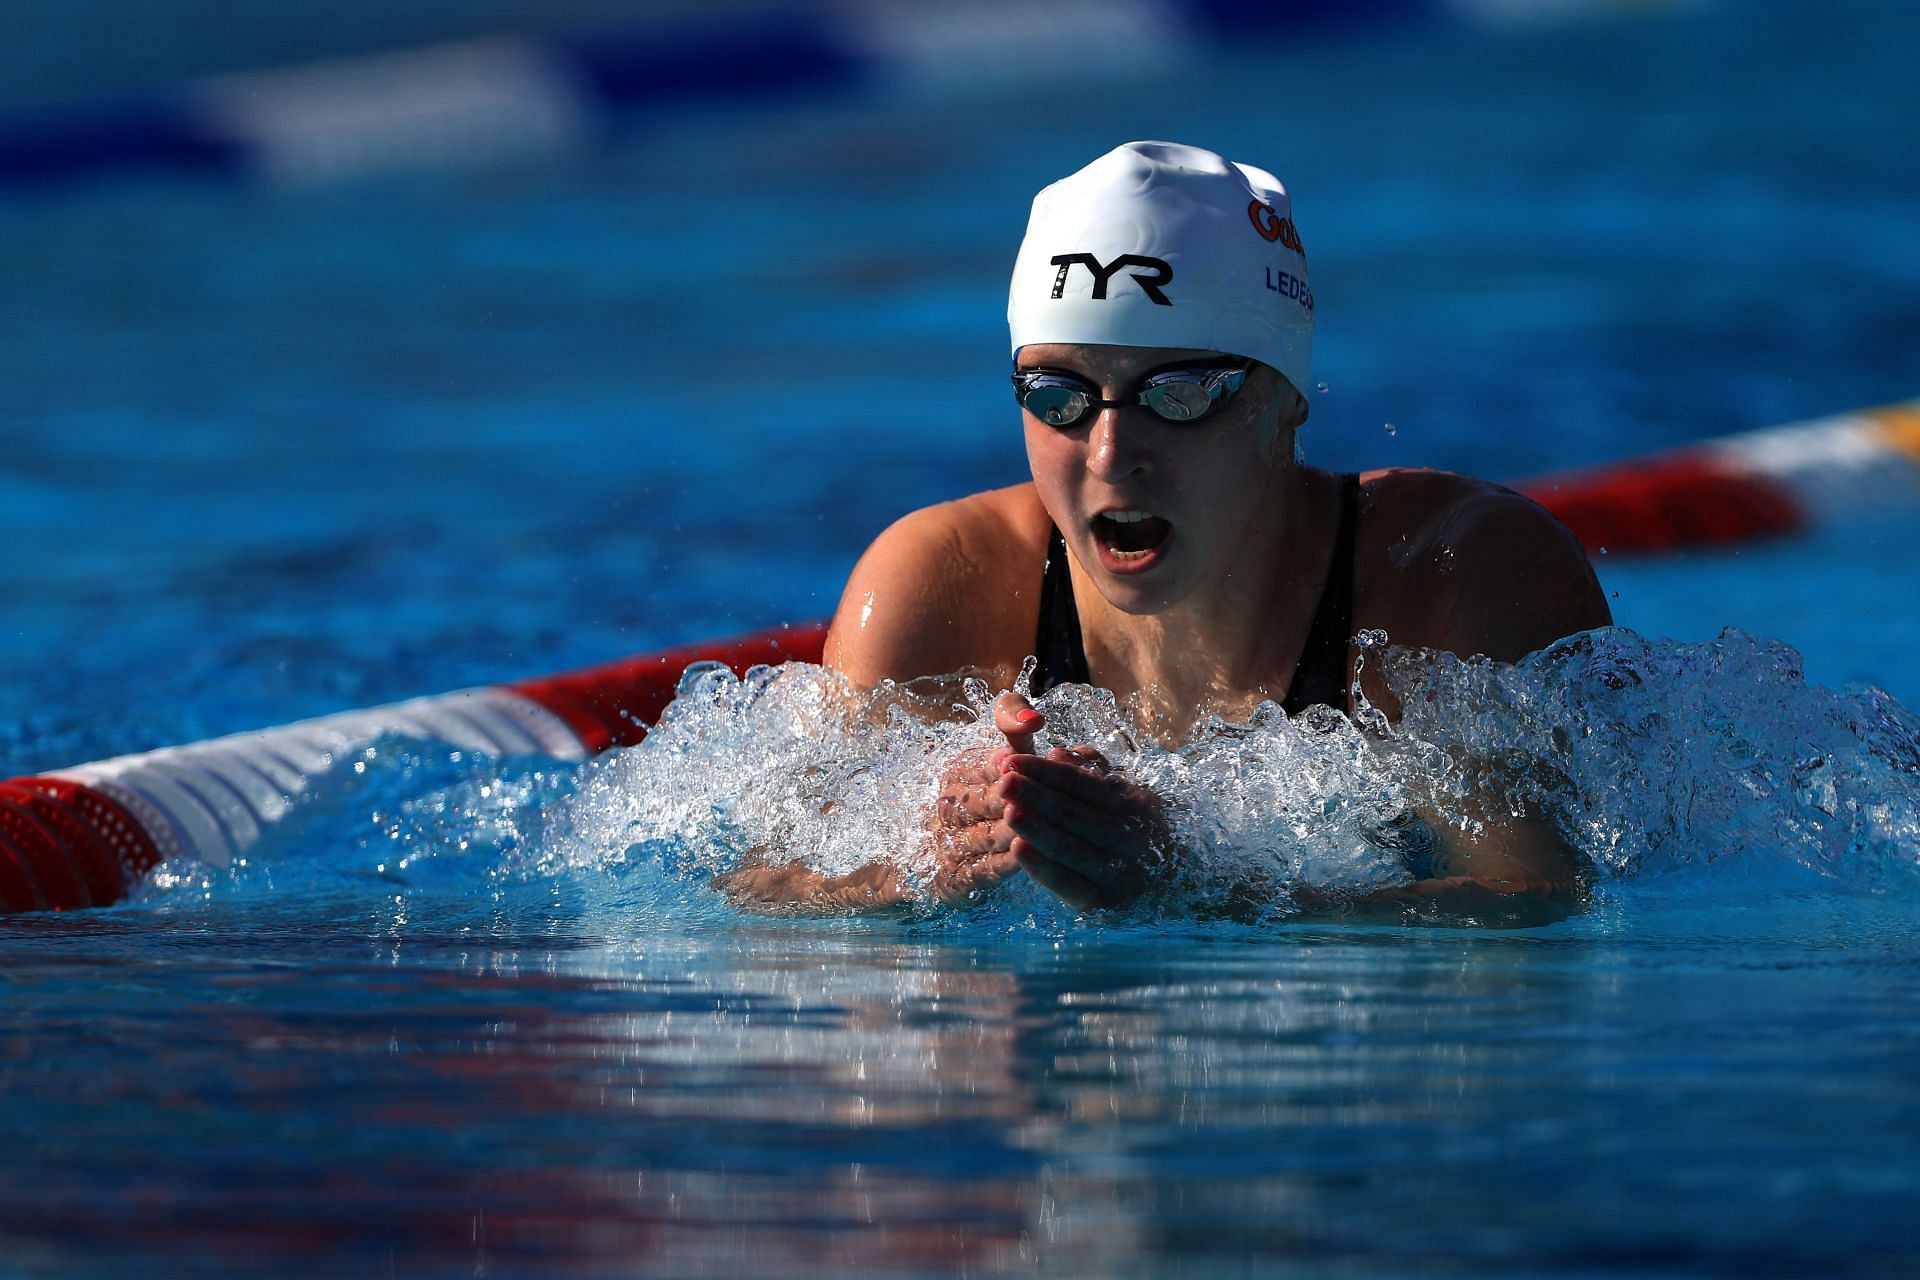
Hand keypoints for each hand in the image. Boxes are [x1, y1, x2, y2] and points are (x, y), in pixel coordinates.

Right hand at [927, 693, 1044, 903]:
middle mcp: (948, 806)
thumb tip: (1034, 717)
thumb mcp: (1005, 753)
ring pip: (981, 836)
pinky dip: (999, 865)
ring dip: (1007, 832)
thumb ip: (1014, 723)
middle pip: (979, 802)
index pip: (980, 766)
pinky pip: (977, 870)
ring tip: (1036, 828)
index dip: (1001, 765)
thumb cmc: (995, 793)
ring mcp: (948, 843)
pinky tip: (1023, 860)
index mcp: (958, 772)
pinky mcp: (954, 878)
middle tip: (1035, 798)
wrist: (950, 852)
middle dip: (1009, 800)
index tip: (1017, 761)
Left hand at [995, 708, 1170, 911]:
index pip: (1081, 783)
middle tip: (1004, 782)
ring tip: (1008, 811)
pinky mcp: (1105, 901)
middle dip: (1035, 796)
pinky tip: (1018, 849)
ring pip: (1069, 847)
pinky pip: (1068, 883)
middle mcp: (1129, 836)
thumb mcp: (1123, 794)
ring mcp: (1120, 871)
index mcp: (1132, 802)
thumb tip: (1057, 753)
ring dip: (1036, 829)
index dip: (1045, 771)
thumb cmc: (1134, 830)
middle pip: (1073, 813)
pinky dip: (1042, 867)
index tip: (1012, 761)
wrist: (1170, 884)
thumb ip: (1090, 770)